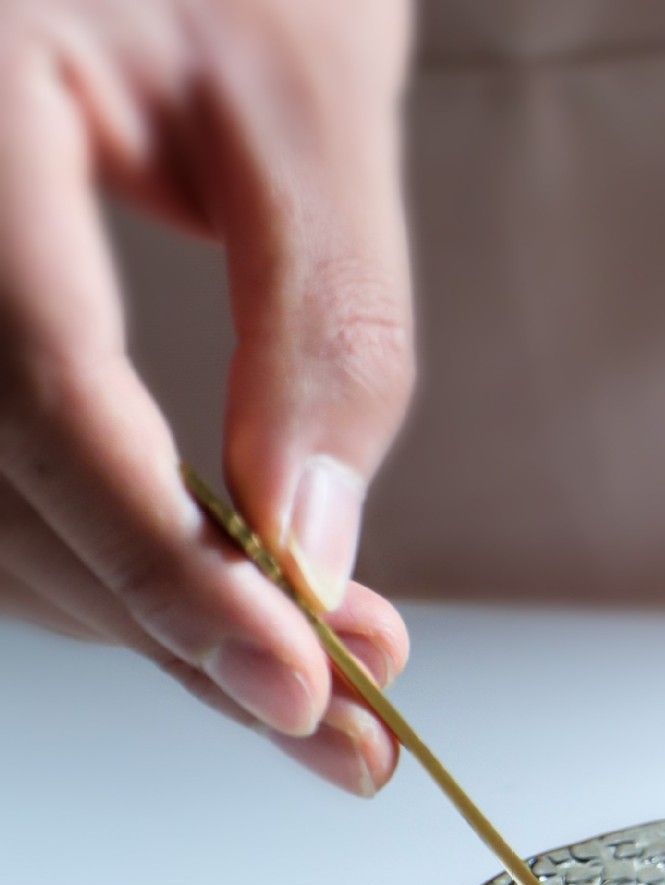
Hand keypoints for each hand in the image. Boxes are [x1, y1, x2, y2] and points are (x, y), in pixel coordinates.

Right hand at [0, 0, 414, 792]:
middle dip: (183, 628)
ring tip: (318, 671)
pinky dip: (108, 552)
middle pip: (10, 489)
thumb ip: (323, 326)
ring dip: (149, 619)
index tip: (297, 685)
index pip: (41, 402)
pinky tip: (222, 597)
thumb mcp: (309, 96)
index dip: (167, 569)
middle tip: (349, 726)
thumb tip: (312, 555)